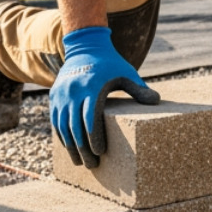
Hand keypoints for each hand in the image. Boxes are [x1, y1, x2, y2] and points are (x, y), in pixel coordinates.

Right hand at [50, 26, 159, 167]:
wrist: (84, 46)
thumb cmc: (110, 63)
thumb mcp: (126, 73)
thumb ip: (139, 89)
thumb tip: (157, 100)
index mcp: (92, 88)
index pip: (91, 120)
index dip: (94, 139)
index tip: (101, 153)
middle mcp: (74, 92)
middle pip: (76, 127)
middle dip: (83, 149)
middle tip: (92, 165)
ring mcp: (61, 94)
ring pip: (63, 127)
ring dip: (70, 146)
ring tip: (79, 161)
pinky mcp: (54, 95)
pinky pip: (56, 120)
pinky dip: (62, 136)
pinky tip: (69, 148)